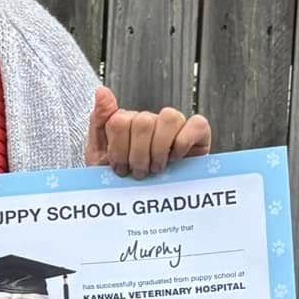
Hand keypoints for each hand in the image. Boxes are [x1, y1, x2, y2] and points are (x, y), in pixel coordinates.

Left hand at [86, 86, 210, 178]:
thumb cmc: (123, 184)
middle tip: (139, 173)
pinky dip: (184, 141)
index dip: (118, 149)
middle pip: (143, 121)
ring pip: (169, 117)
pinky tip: (175, 159)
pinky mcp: (199, 135)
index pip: (120, 120)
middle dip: (137, 155)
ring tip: (156, 169)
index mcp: (128, 123)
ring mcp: (176, 127)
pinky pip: (197, 124)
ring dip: (159, 149)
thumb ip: (99, 120)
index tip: (119, 168)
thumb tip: (102, 90)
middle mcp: (152, 122)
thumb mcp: (99, 155)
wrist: (143, 208)